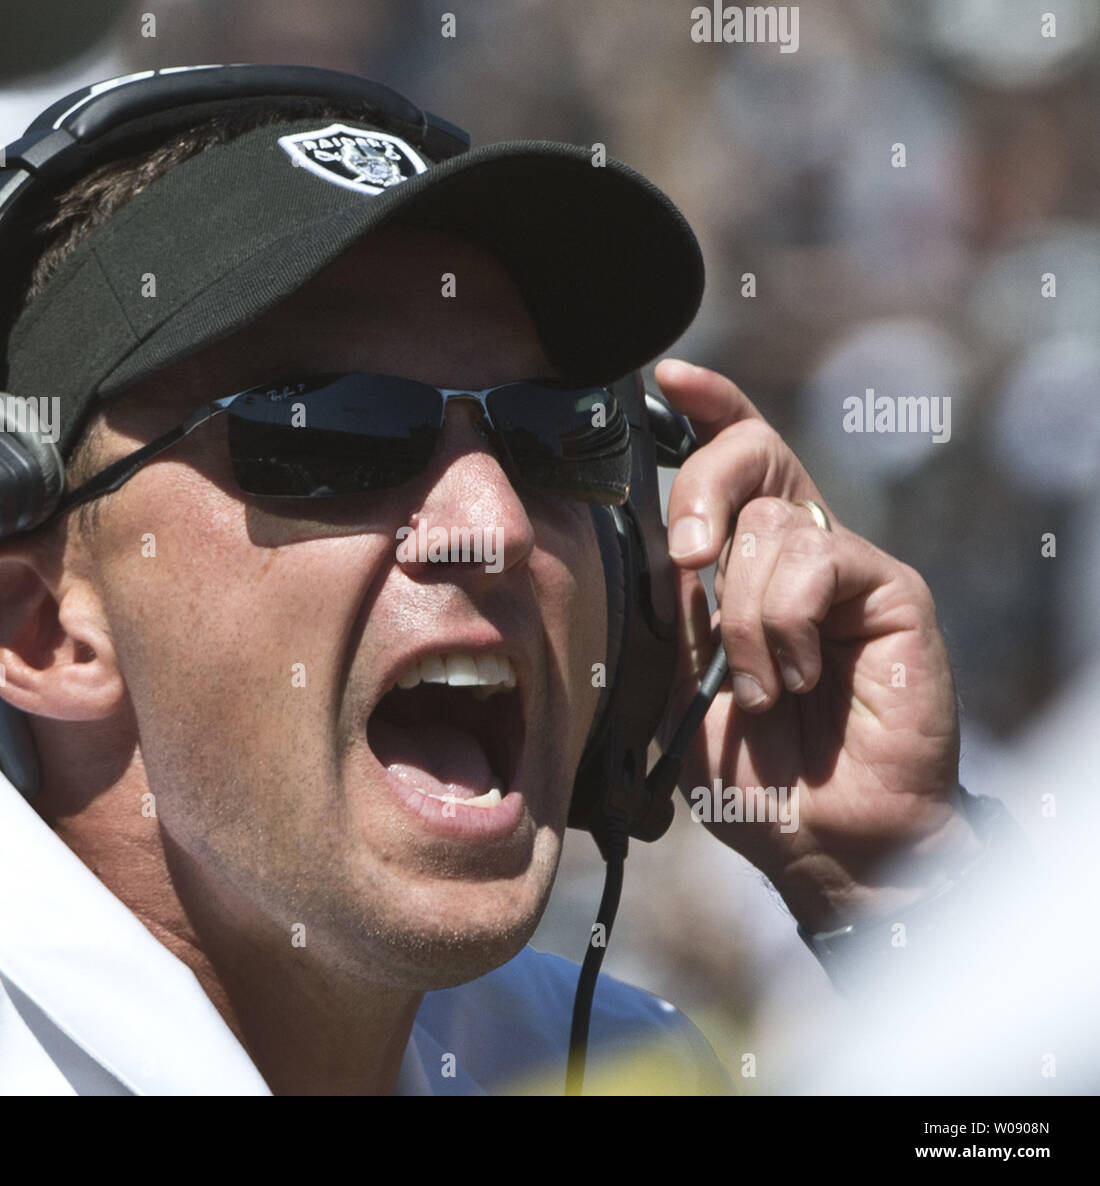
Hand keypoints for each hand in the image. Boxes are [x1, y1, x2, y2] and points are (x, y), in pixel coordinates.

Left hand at [655, 360, 982, 932]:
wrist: (825, 841)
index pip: (736, 461)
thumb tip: (652, 537)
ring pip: (769, 525)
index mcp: (748, 564)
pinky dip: (782, 624)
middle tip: (684, 559)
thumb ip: (674, 607)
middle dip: (699, 489)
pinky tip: (793, 679)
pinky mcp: (892, 591)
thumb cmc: (757, 773)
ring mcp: (848, 569)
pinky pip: (813, 560)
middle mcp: (799, 552)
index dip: (707, 409)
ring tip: (758, 689)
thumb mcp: (682, 684)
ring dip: (740, 616)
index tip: (666, 379)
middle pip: (752, 454)